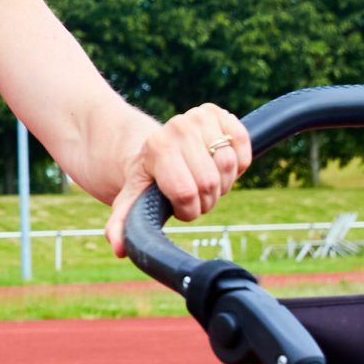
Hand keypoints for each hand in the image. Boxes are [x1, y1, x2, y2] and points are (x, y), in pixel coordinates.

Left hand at [104, 104, 248, 256]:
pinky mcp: (222, 114)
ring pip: (230, 166)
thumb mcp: (130, 200)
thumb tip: (120, 249)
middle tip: (193, 195)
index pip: (186, 192)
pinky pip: (244, 148)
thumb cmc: (147, 179)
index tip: (179, 207)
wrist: (157, 146)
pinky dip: (239, 164)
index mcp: (157, 147)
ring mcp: (201, 117)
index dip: (188, 210)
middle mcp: (179, 127)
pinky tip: (218, 165)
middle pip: (210, 182)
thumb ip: (122, 224)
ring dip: (222, 184)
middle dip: (205, 200)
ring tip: (204, 180)